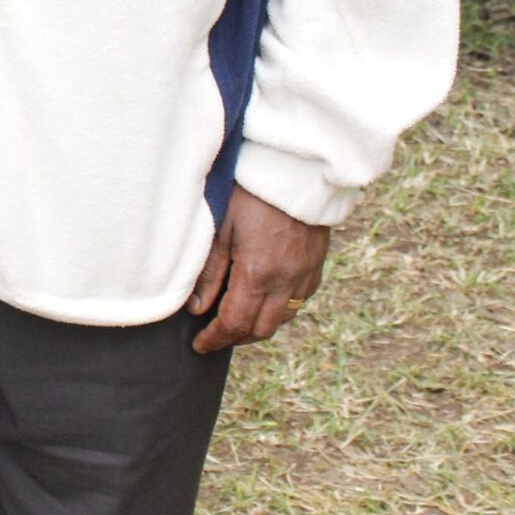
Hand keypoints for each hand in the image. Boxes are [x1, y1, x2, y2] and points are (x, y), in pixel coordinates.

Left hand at [187, 188, 329, 354]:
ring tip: (239, 318)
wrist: (296, 168)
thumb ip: (211, 273)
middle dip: (236, 338)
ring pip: (283, 318)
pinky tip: (267, 297)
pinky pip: (300, 299)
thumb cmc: (252, 193)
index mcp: (258, 273)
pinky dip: (281, 307)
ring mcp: (306, 274)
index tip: (200, 346)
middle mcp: (286, 280)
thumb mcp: (222, 229)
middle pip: (261, 329)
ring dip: (260, 325)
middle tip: (215, 335)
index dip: (215, 339)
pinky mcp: (317, 264)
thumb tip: (197, 309)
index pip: (234, 323)